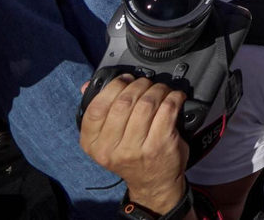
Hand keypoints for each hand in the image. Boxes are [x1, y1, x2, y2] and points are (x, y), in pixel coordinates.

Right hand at [77, 75, 187, 213]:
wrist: (153, 183)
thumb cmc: (130, 156)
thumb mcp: (106, 140)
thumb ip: (98, 113)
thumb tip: (88, 86)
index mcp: (93, 144)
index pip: (96, 108)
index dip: (113, 87)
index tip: (124, 80)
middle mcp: (111, 149)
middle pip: (124, 102)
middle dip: (139, 85)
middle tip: (146, 84)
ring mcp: (135, 149)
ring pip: (146, 103)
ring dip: (157, 89)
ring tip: (161, 90)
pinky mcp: (159, 145)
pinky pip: (167, 109)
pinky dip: (173, 97)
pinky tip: (175, 98)